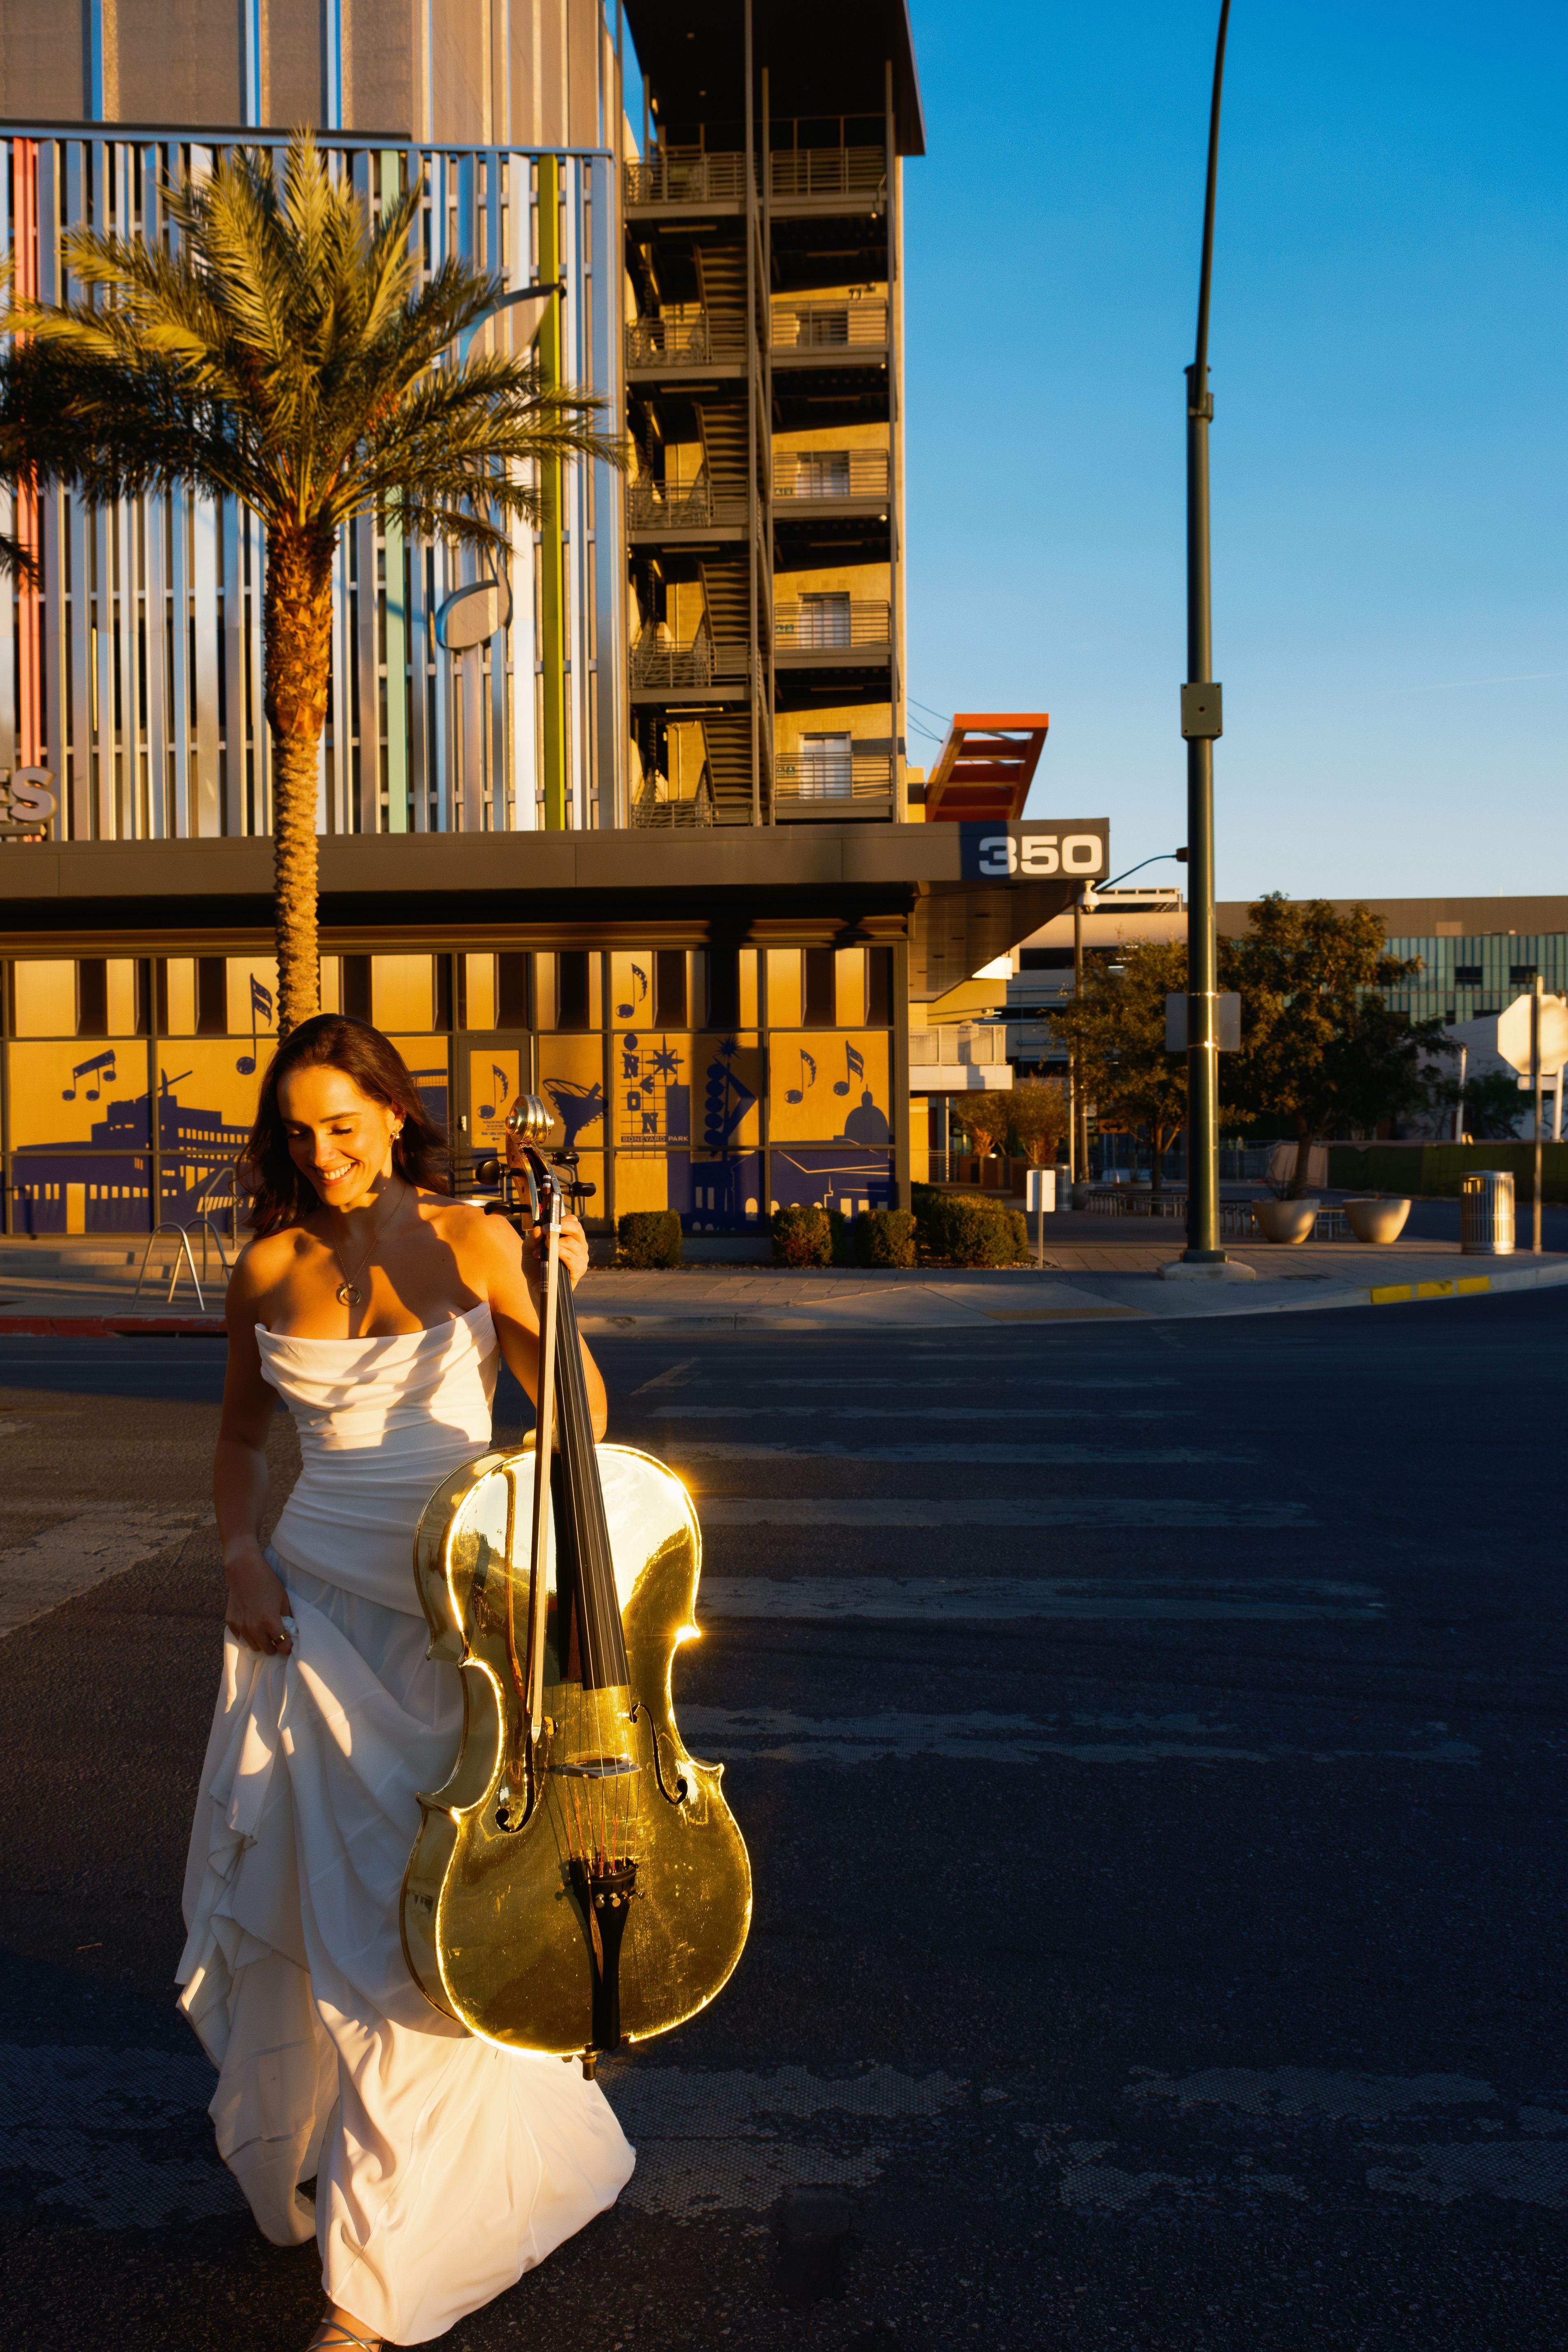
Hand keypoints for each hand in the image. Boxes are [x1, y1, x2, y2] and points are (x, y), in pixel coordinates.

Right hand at [224, 1539, 293, 1655]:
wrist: (244, 1570)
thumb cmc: (267, 1582)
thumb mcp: (283, 1598)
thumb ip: (288, 1617)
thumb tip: (291, 1631)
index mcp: (270, 1622)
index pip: (282, 1646)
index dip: (287, 1646)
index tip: (288, 1644)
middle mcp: (254, 1628)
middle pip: (267, 1650)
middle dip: (274, 1646)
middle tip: (276, 1637)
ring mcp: (241, 1626)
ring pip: (253, 1646)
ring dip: (260, 1642)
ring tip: (263, 1630)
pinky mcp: (231, 1623)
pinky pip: (241, 1638)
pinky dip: (247, 1635)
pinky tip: (251, 1624)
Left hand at [525, 1211, 588, 1291]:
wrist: (537, 1288)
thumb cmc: (535, 1268)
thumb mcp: (528, 1251)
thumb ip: (532, 1239)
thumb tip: (538, 1229)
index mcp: (569, 1238)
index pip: (572, 1221)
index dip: (560, 1220)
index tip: (546, 1225)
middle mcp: (578, 1245)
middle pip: (576, 1228)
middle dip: (560, 1227)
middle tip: (546, 1231)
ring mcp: (581, 1257)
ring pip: (572, 1243)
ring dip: (555, 1243)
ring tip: (542, 1249)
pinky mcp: (579, 1269)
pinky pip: (572, 1258)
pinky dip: (561, 1254)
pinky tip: (551, 1255)